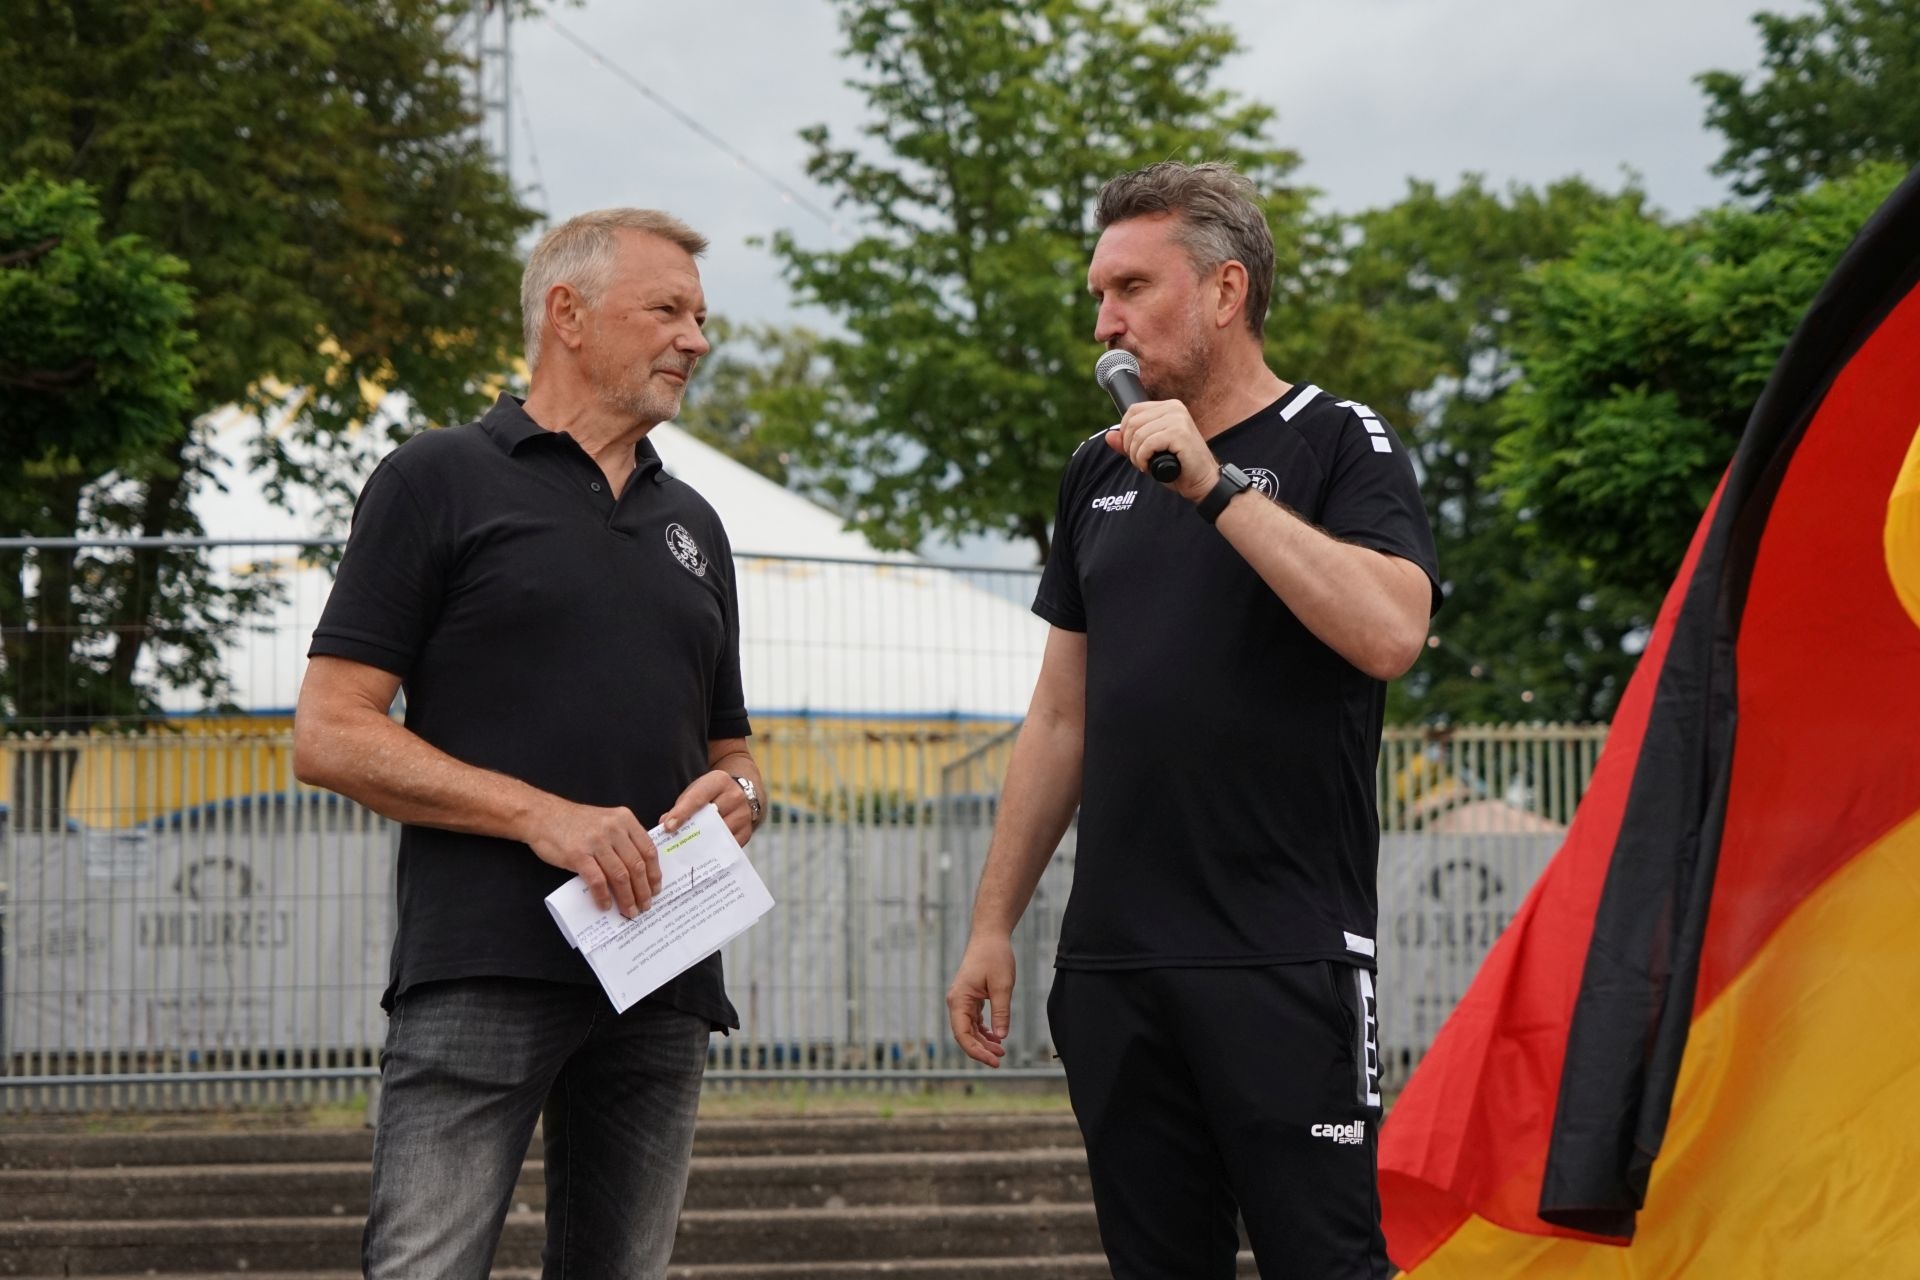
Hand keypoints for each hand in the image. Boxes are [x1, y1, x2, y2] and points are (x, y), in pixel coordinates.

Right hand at [526, 798, 661, 916]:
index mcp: (624, 819)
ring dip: (627, 897)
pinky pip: (597, 881)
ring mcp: (596, 842)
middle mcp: (613, 829)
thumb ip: (623, 839)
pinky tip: (605, 906)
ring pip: (620, 875)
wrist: (542, 816)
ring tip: (630, 911)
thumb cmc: (574, 822)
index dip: (654, 873)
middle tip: (645, 906)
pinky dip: (603, 896)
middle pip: (636, 865)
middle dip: (643, 890)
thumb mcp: (606, 820)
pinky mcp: (578, 855)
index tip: (656, 889)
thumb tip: (638, 872)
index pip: (648, 850)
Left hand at [660, 768, 755, 847]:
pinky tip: (700, 855)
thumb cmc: (712, 793)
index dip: (681, 813)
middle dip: (691, 831)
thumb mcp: (696, 790)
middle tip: (674, 843)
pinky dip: (713, 851)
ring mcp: (743, 815)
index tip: (668, 827)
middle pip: (710, 818)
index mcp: (719, 781)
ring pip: (719, 833)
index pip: (698, 798)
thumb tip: (665, 824)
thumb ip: (681, 806)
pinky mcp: (746, 832)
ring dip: (702, 843)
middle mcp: (735, 797)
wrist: (741, 793)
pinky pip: (727, 846)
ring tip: (685, 851)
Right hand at [946, 934, 1015, 1067]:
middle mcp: (956, 1002)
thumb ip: (1001, 1012)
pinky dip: (984, 1030)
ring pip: (969, 1028)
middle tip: (1001, 1059)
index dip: (977, 1052)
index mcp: (959, 1000)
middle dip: (981, 1049)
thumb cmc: (995, 957)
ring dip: (983, 1041)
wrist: (990, 936)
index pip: (963, 1035)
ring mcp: (962, 1000)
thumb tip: (1001, 1037)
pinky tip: (996, 1037)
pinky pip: (974, 1020)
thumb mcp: (1002, 986)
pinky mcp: (970, 997)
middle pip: (965, 1034)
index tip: (994, 1061)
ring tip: (1001, 1050)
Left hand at [1105, 399, 1216, 502]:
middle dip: (1129, 446)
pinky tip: (1150, 467)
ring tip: (1146, 465)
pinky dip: (1143, 458)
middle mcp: (1174, 408)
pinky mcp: (1179, 433)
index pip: (1133, 410)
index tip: (1133, 449)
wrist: (1202, 482)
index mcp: (1169, 407)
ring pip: (1138, 434)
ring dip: (1136, 456)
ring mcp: (1178, 419)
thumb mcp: (1149, 452)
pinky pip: (1147, 444)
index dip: (1125, 432)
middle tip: (1139, 461)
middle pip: (1133, 422)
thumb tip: (1109, 435)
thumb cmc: (1178, 467)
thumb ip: (1130, 442)